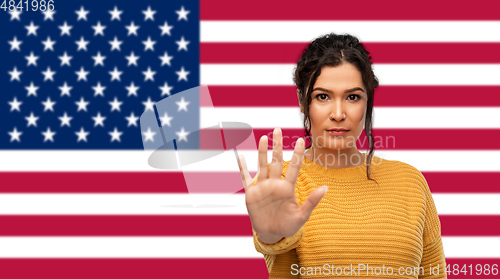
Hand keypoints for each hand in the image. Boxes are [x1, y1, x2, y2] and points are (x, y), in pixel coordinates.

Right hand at [238, 127, 327, 243]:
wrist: (272, 234)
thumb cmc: (289, 225)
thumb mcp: (302, 215)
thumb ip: (312, 201)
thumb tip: (325, 188)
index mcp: (288, 188)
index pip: (294, 167)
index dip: (297, 154)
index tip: (302, 140)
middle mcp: (275, 184)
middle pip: (277, 161)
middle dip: (277, 146)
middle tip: (278, 130)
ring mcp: (262, 187)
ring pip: (262, 165)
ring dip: (262, 152)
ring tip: (263, 138)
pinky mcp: (251, 194)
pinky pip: (246, 178)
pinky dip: (243, 168)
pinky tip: (241, 157)